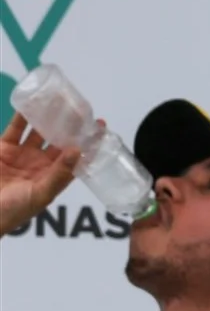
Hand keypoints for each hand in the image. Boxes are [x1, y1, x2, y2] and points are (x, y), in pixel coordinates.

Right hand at [0, 112, 80, 234]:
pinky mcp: (4, 148)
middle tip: (80, 108)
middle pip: (59, 140)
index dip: (88, 142)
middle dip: (69, 126)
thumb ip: (60, 174)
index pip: (76, 156)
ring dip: (47, 117)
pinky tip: (31, 104)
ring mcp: (23, 154)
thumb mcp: (42, 194)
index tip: (99, 125)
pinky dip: (23, 117)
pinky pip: (16, 129)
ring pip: (39, 131)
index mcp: (55, 176)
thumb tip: (78, 151)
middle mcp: (41, 163)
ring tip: (59, 101)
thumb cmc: (15, 210)